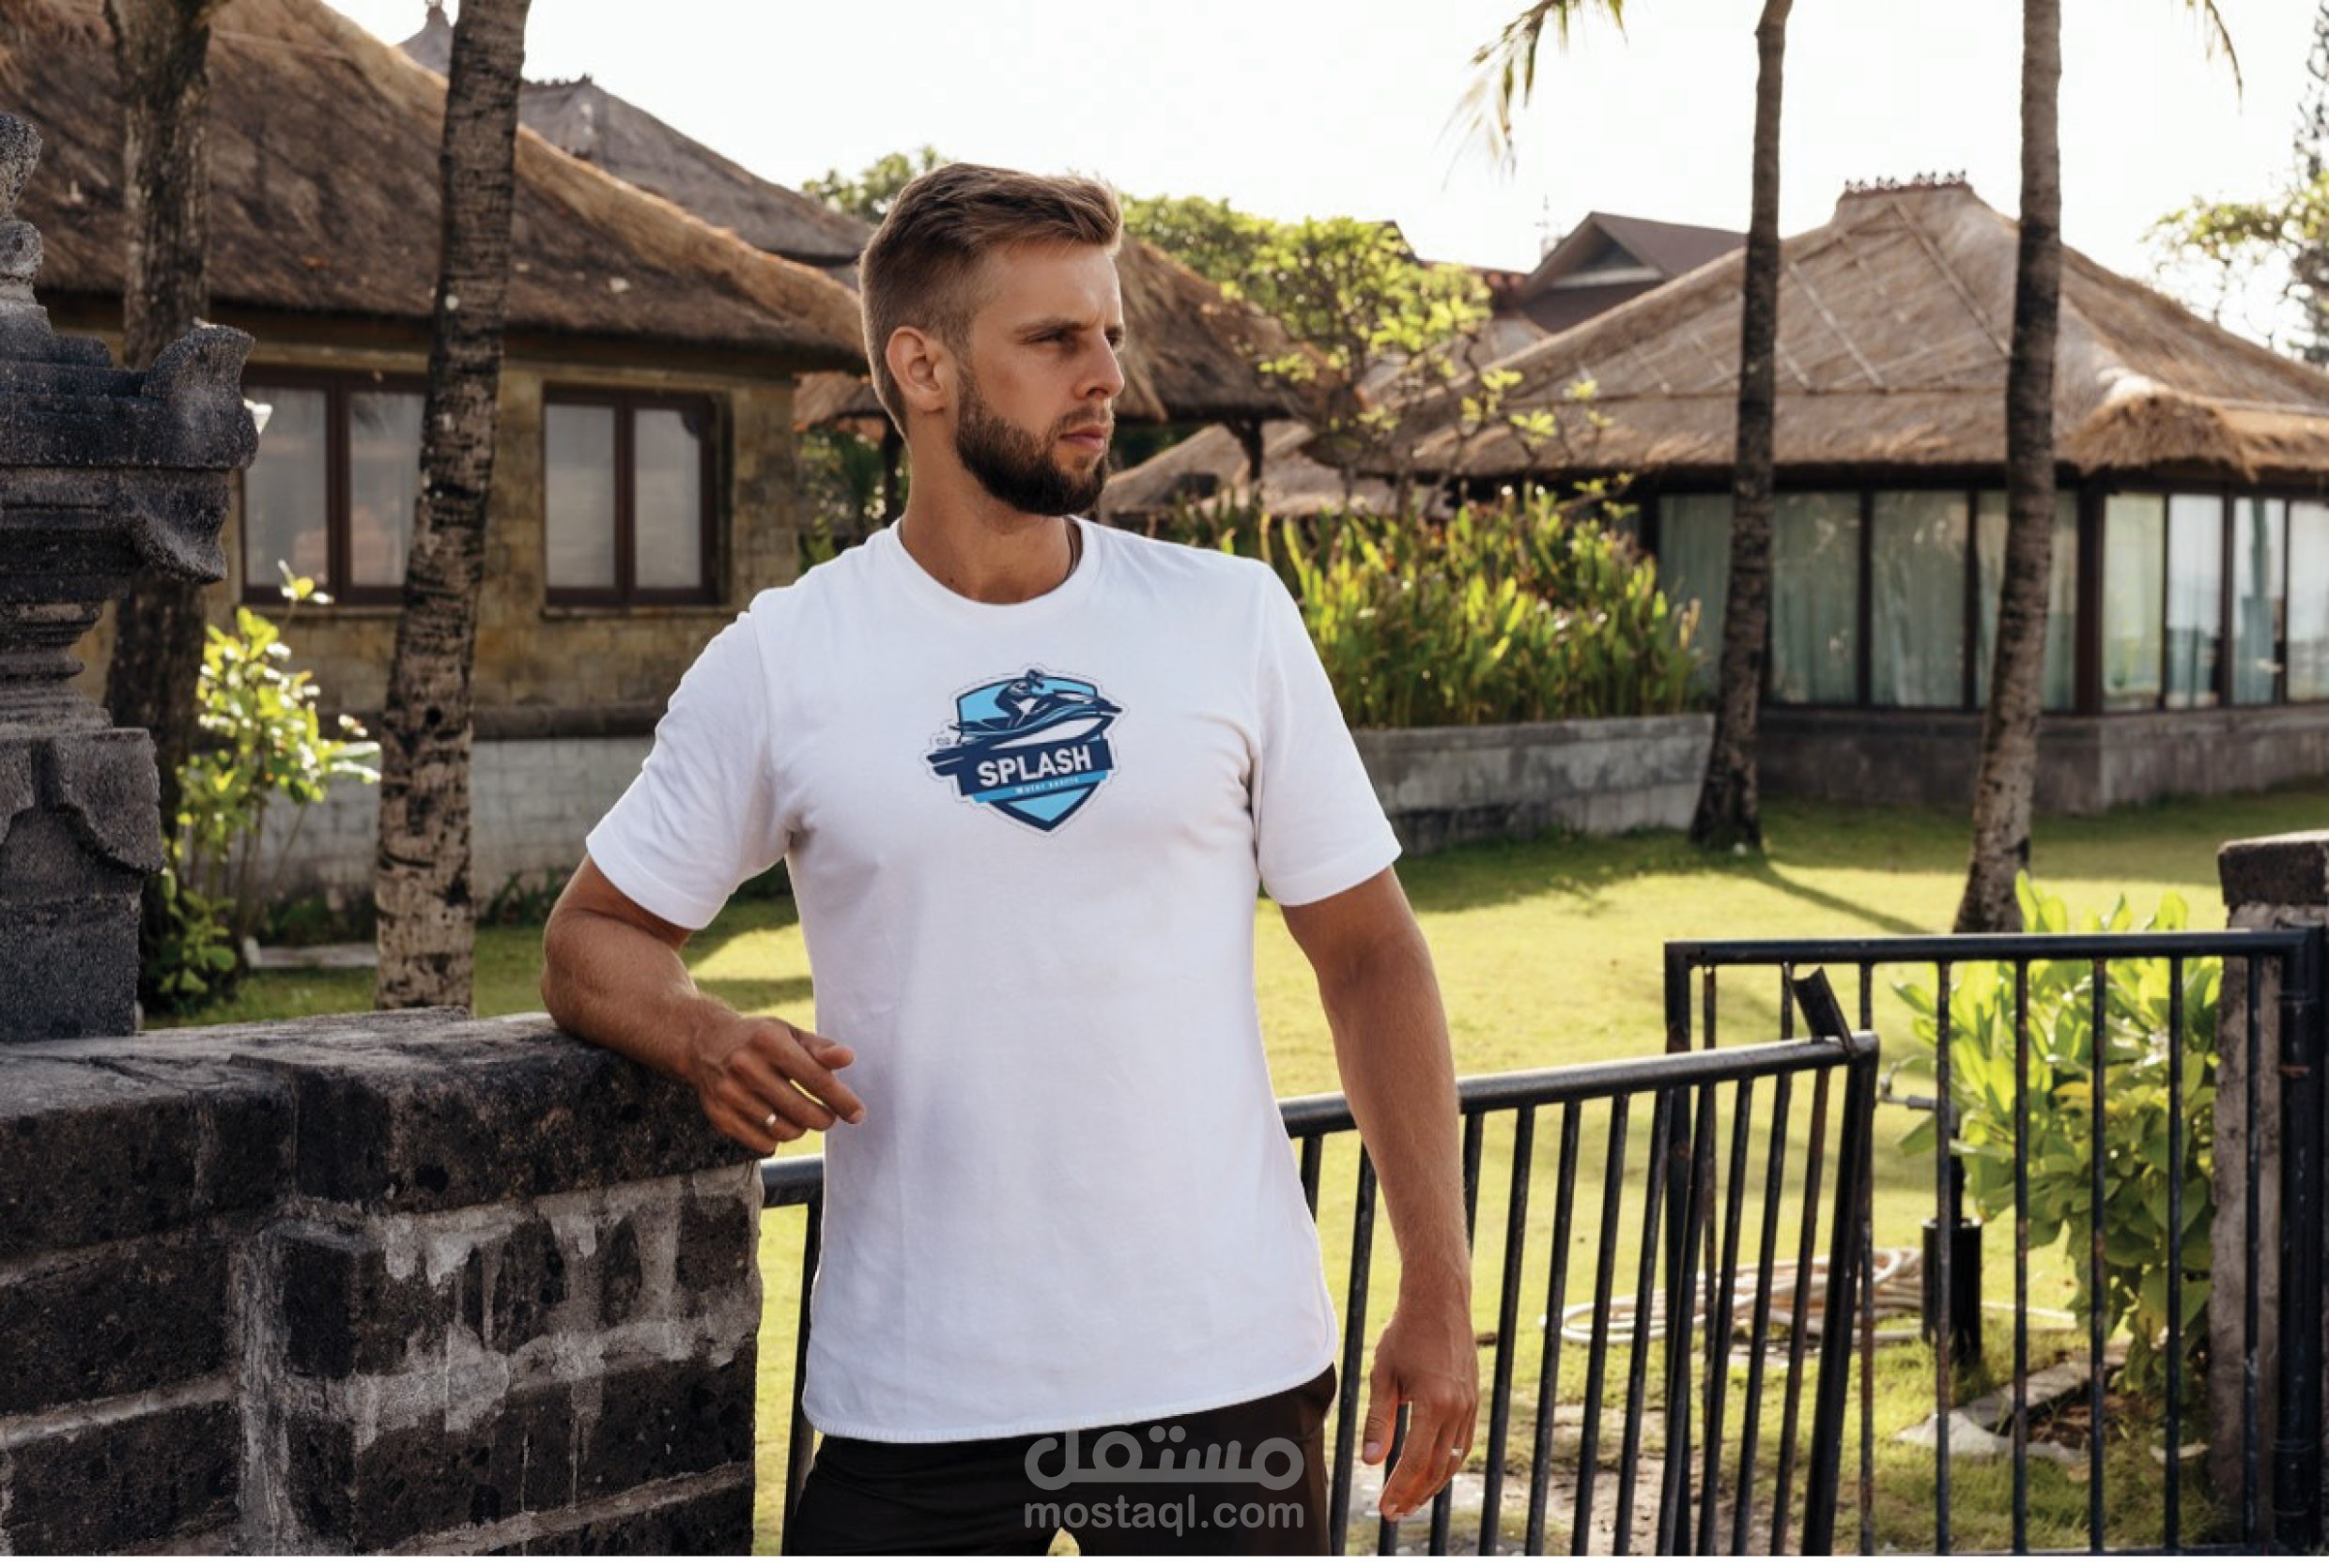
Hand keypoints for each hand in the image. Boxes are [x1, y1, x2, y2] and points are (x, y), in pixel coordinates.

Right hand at [685, 1011, 863, 1155]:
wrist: (703, 1043)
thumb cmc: (758, 1038)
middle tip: (829, 1117)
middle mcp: (745, 1066)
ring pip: (782, 1130)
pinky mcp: (718, 1115)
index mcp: (768, 1041)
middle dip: (824, 1119)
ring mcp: (729, 1093)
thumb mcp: (788, 1033)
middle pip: (800, 1110)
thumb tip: (848, 1058)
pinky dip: (777, 1138)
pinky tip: (779, 1123)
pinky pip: (761, 1142)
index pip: (815, 1078)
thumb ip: (819, 1047)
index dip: (841, 1100)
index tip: (857, 1113)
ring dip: (801, 1128)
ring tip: (802, 1116)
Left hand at [1362, 1288, 1478, 1523]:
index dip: (1399, 1488)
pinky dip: (1447, 1462)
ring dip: (1433, 1484)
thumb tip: (1371, 1461)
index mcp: (1434, 1403)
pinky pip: (1463, 1442)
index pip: (1415, 1461)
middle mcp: (1458, 1408)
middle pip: (1437, 1468)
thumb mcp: (1384, 1374)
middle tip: (1395, 1512)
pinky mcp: (1473, 1399)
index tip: (1385, 1507)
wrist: (1439, 1302)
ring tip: (1412, 1499)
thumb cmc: (1406, 1333)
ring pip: (1454, 1459)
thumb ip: (1379, 1420)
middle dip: (1415, 1494)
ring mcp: (1470, 1404)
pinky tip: (1432, 1470)